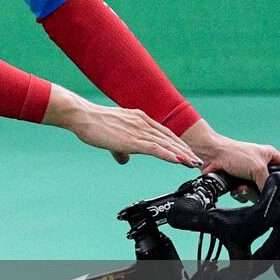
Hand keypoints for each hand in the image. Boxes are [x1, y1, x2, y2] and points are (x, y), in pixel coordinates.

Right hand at [45, 86, 200, 167]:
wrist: (82, 116)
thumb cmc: (93, 124)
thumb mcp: (111, 137)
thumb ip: (121, 149)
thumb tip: (125, 160)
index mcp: (139, 119)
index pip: (163, 133)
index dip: (177, 144)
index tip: (186, 153)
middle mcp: (143, 123)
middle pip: (169, 138)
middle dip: (184, 150)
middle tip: (197, 160)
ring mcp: (139, 130)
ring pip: (166, 144)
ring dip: (182, 154)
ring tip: (193, 163)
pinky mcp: (132, 139)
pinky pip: (155, 148)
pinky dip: (169, 155)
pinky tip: (178, 161)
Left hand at [182, 121, 279, 219]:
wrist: (210, 156)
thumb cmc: (234, 153)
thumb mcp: (257, 167)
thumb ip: (268, 183)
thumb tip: (273, 197)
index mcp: (271, 157)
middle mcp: (263, 167)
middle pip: (275, 187)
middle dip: (274, 197)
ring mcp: (251, 176)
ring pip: (260, 194)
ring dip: (251, 194)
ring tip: (243, 187)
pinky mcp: (240, 184)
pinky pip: (247, 196)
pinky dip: (241, 194)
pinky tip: (236, 188)